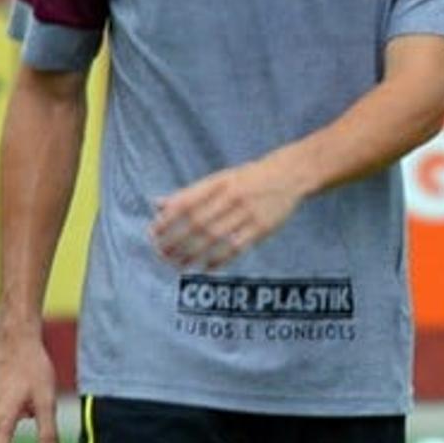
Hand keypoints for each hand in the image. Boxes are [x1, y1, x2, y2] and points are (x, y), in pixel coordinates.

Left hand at [150, 158, 301, 269]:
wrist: (290, 174)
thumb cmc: (249, 178)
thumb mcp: (220, 179)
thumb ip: (189, 193)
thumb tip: (156, 204)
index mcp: (219, 183)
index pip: (186, 202)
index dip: (167, 219)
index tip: (153, 233)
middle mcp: (232, 196)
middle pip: (198, 223)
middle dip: (176, 240)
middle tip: (161, 254)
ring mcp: (248, 212)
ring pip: (215, 237)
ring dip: (193, 253)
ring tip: (177, 265)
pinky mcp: (263, 227)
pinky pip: (237, 247)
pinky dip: (220, 259)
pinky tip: (205, 268)